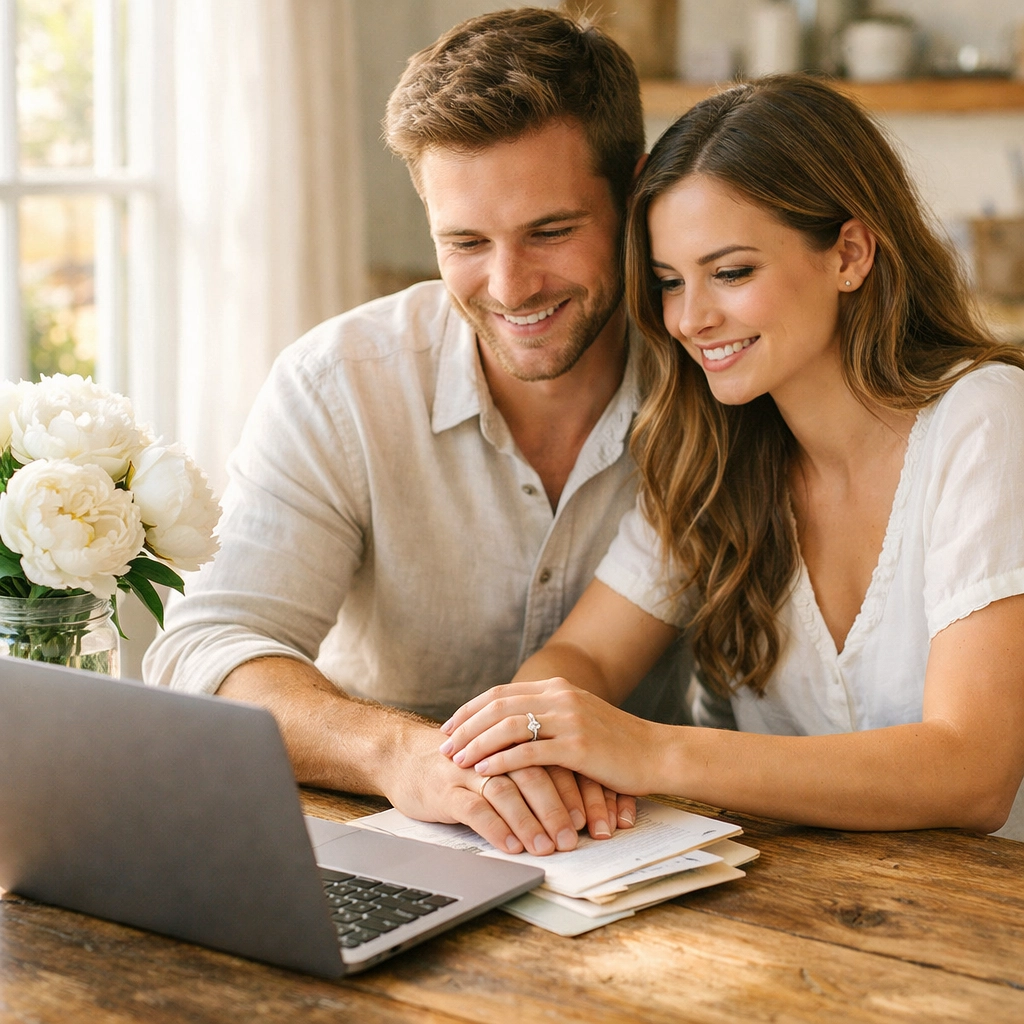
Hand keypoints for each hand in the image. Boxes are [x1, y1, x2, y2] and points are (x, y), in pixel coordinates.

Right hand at [385, 724, 622, 853]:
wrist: (401, 754)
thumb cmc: (458, 763)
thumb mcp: (498, 759)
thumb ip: (531, 768)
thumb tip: (579, 801)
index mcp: (512, 738)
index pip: (554, 761)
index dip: (576, 789)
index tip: (596, 818)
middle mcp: (493, 750)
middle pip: (535, 773)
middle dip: (559, 807)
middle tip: (577, 837)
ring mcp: (468, 769)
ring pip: (507, 791)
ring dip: (531, 821)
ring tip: (548, 848)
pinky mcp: (445, 789)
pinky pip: (475, 808)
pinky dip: (497, 827)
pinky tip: (513, 846)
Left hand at [439, 677, 660, 795]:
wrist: (658, 754)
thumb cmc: (617, 744)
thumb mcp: (579, 719)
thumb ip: (548, 716)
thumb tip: (510, 726)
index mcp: (558, 688)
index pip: (501, 693)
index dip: (470, 710)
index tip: (449, 727)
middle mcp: (561, 697)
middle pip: (498, 706)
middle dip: (465, 727)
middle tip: (443, 746)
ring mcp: (570, 719)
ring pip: (508, 727)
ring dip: (476, 744)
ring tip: (456, 761)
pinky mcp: (578, 746)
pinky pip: (528, 752)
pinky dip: (500, 761)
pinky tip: (483, 772)